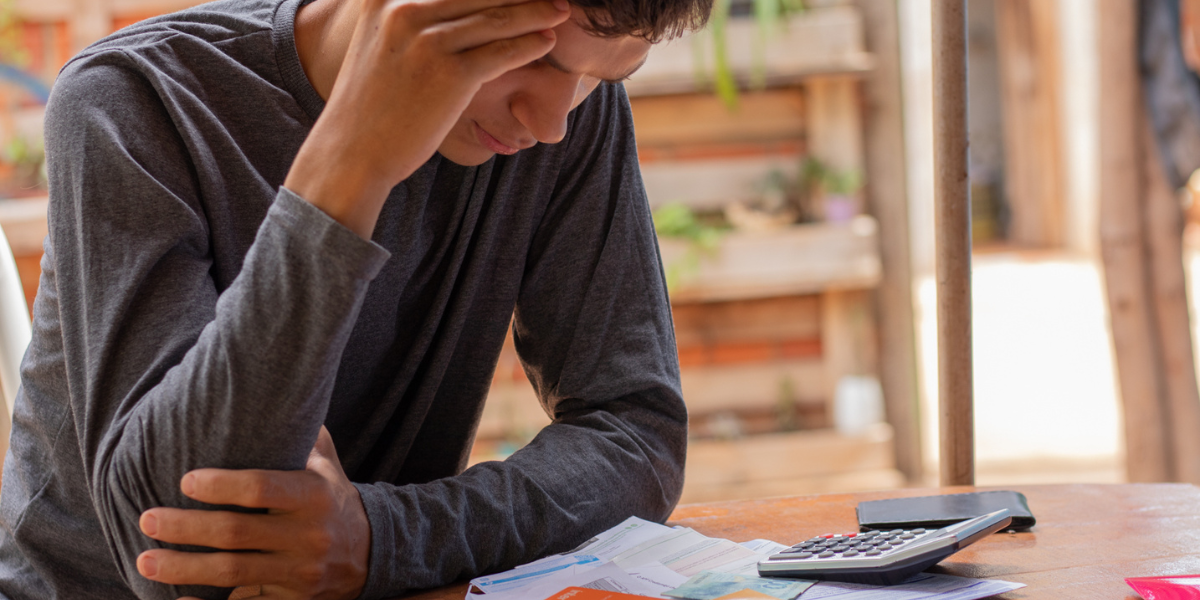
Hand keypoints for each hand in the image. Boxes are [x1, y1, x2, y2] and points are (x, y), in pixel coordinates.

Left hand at [136, 427, 370, 599]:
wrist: (371, 553)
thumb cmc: (332, 499)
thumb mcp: (327, 464)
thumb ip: (301, 435)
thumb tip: (271, 392)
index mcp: (314, 496)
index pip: (262, 488)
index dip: (220, 486)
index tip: (184, 481)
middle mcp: (308, 535)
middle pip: (236, 533)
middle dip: (185, 528)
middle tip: (147, 519)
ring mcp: (300, 573)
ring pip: (232, 572)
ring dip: (183, 568)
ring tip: (146, 560)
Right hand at [286, 0, 571, 236]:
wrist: (353, 152)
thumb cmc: (372, 102)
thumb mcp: (379, 42)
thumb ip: (408, 16)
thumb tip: (453, 8)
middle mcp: (403, 10)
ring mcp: (427, 41)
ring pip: (497, 17)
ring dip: (536, 11)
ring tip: (559, 10)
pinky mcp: (450, 74)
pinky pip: (501, 51)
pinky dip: (530, 44)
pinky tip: (547, 41)